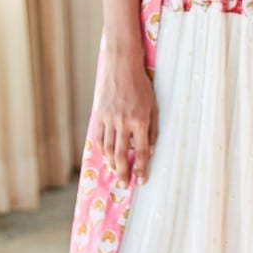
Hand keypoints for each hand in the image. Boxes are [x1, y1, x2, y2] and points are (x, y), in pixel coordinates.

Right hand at [92, 40, 157, 185]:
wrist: (122, 67)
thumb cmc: (142, 86)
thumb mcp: (154, 107)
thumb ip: (152, 130)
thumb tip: (150, 151)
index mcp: (140, 120)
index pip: (142, 151)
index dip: (142, 168)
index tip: (141, 180)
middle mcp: (124, 122)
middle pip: (122, 155)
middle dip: (123, 172)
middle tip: (124, 185)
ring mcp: (109, 119)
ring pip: (108, 149)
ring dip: (112, 164)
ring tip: (116, 174)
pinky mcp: (99, 115)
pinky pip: (99, 138)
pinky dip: (102, 151)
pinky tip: (107, 158)